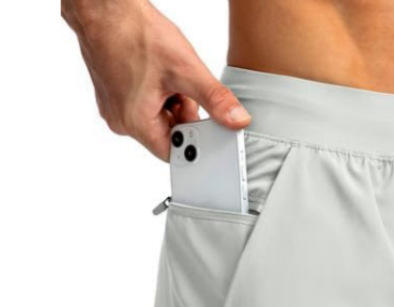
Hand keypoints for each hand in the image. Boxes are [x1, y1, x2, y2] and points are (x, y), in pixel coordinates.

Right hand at [63, 0, 250, 158]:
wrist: (103, 6)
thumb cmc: (133, 32)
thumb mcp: (186, 70)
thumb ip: (215, 100)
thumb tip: (237, 120)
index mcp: (136, 123)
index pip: (175, 152)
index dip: (195, 142)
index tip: (208, 127)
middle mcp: (122, 121)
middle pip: (168, 134)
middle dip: (184, 114)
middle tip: (185, 90)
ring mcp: (116, 107)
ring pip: (159, 117)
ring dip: (173, 101)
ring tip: (169, 76)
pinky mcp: (115, 94)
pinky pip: (146, 104)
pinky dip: (160, 92)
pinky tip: (158, 72)